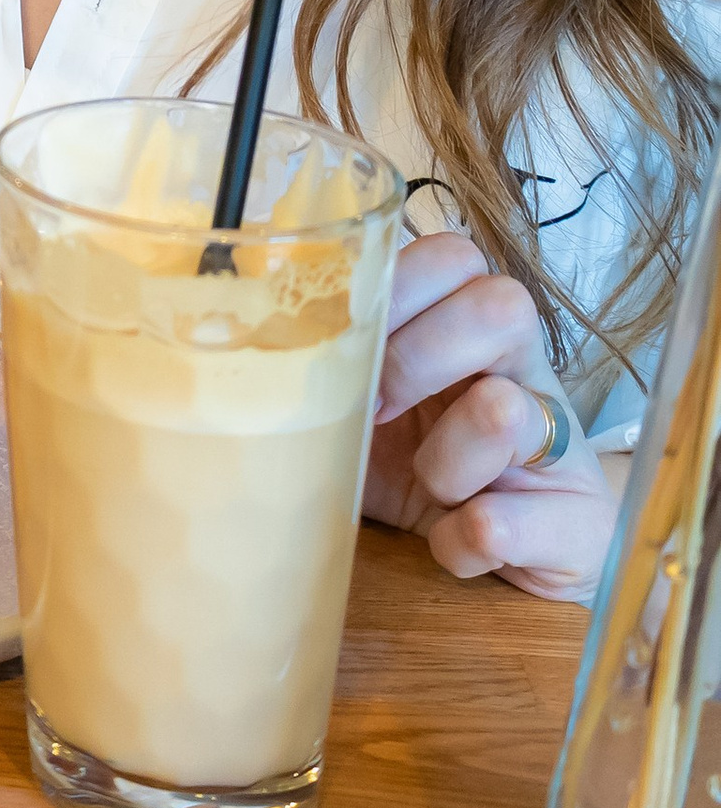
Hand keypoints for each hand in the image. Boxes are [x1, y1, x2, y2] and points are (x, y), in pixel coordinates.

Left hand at [361, 228, 615, 602]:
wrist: (509, 551)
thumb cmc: (419, 464)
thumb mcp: (366, 411)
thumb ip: (328, 369)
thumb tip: (228, 335)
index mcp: (471, 329)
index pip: (451, 256)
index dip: (394, 291)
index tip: (343, 346)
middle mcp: (525, 371)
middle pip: (500, 304)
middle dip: (416, 358)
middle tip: (377, 412)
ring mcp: (560, 445)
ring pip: (512, 409)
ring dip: (449, 458)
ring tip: (431, 490)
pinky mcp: (579, 522)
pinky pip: (529, 519)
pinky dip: (475, 537)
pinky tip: (456, 540)